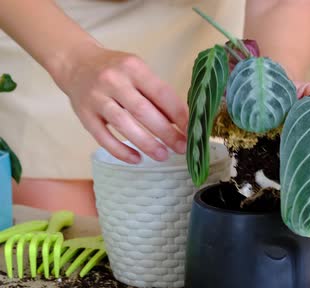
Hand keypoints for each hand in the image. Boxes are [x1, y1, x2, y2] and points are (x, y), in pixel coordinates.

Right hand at [55, 45, 187, 163]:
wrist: (75, 62)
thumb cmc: (115, 69)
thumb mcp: (138, 71)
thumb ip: (156, 93)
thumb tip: (181, 121)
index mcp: (133, 67)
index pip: (161, 92)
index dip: (178, 114)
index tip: (191, 130)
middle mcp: (113, 81)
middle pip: (143, 111)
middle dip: (166, 133)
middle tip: (181, 148)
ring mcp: (96, 98)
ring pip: (124, 124)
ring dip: (146, 143)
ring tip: (163, 156)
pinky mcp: (83, 114)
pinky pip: (102, 137)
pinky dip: (120, 151)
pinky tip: (136, 159)